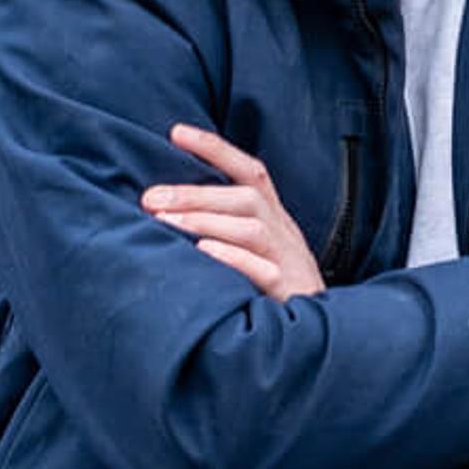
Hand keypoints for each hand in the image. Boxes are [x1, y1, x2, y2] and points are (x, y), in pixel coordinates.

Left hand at [146, 124, 323, 299]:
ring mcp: (290, 262)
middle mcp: (284, 234)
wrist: (317, 336)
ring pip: (253, 230)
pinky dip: (234, 259)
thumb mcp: (256, 253)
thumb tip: (165, 211)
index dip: (216, 149)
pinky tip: (203, 253)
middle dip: (196, 193)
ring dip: (207, 221)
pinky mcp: (290, 292)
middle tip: (151, 198)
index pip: (251, 173)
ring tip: (166, 223)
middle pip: (247, 198)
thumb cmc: (275, 292)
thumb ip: (224, 229)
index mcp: (275, 220)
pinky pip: (265, 271)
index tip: (176, 132)